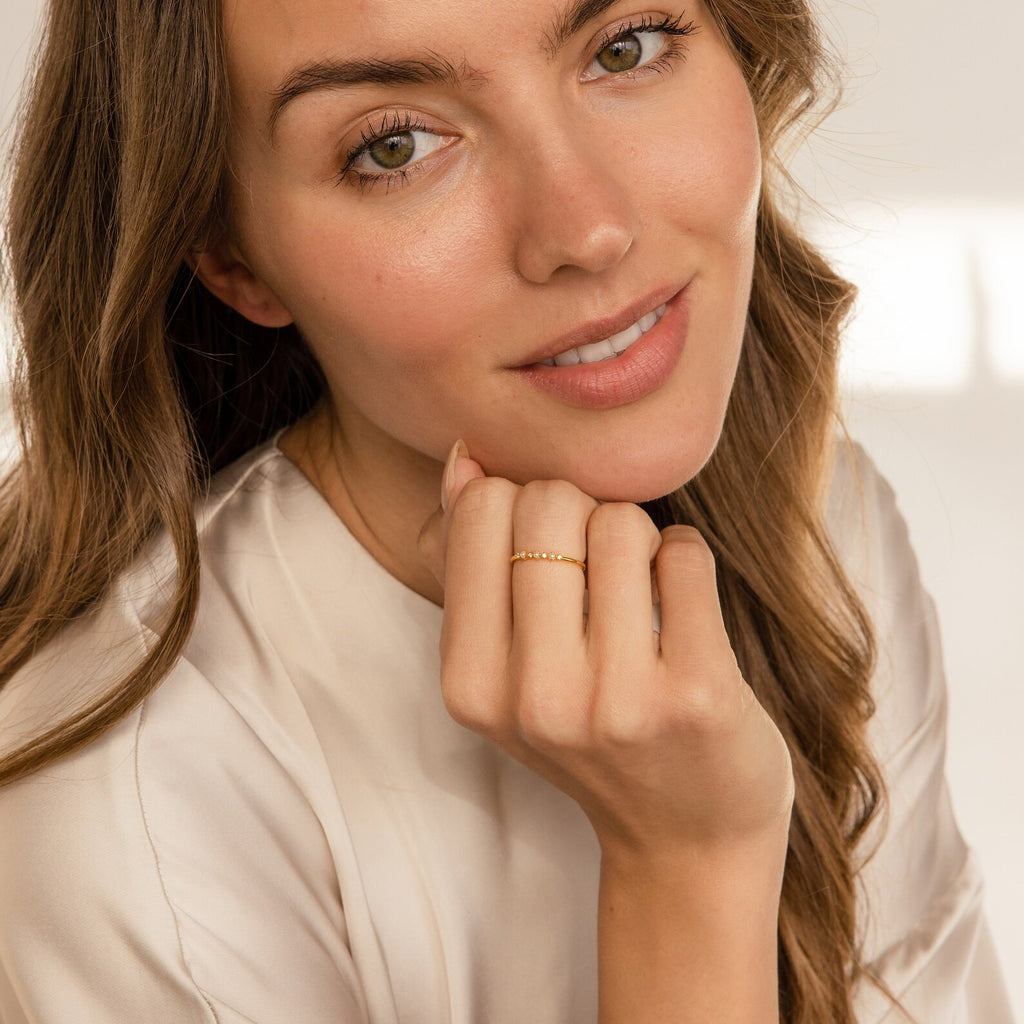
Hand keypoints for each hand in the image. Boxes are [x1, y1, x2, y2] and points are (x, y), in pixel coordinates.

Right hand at [418, 440, 793, 862]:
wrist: (686, 836)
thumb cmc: (592, 732)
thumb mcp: (507, 667)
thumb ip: (474, 563)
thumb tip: (465, 460)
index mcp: (471, 685)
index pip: (483, 509)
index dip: (523, 507)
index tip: (548, 550)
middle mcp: (534, 699)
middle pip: (549, 503)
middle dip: (583, 513)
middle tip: (601, 569)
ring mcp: (617, 701)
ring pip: (621, 520)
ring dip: (640, 539)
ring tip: (644, 594)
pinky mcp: (696, 694)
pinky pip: (685, 552)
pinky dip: (685, 560)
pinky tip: (683, 605)